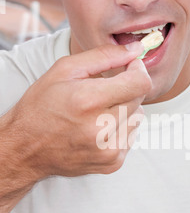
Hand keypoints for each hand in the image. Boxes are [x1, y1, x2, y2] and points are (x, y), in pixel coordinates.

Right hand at [6, 42, 150, 179]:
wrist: (26, 148)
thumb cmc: (41, 106)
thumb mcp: (65, 70)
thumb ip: (104, 56)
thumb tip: (135, 50)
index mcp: (88, 101)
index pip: (139, 83)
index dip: (138, 70)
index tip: (130, 66)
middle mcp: (101, 129)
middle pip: (139, 99)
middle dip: (126, 88)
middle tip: (103, 90)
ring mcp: (108, 150)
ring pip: (137, 117)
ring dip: (124, 109)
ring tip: (98, 112)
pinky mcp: (112, 163)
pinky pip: (131, 136)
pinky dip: (120, 128)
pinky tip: (98, 128)